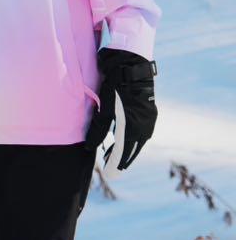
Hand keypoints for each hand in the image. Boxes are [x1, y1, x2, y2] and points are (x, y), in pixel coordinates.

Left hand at [83, 49, 156, 169]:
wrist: (131, 63)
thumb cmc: (114, 84)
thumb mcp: (104, 107)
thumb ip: (98, 129)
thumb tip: (89, 147)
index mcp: (133, 128)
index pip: (123, 154)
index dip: (115, 165)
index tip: (109, 176)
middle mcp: (145, 127)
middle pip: (132, 150)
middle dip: (120, 159)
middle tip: (109, 167)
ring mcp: (149, 120)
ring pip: (137, 142)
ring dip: (126, 149)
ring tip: (112, 153)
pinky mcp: (149, 112)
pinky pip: (141, 132)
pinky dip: (132, 138)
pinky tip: (122, 137)